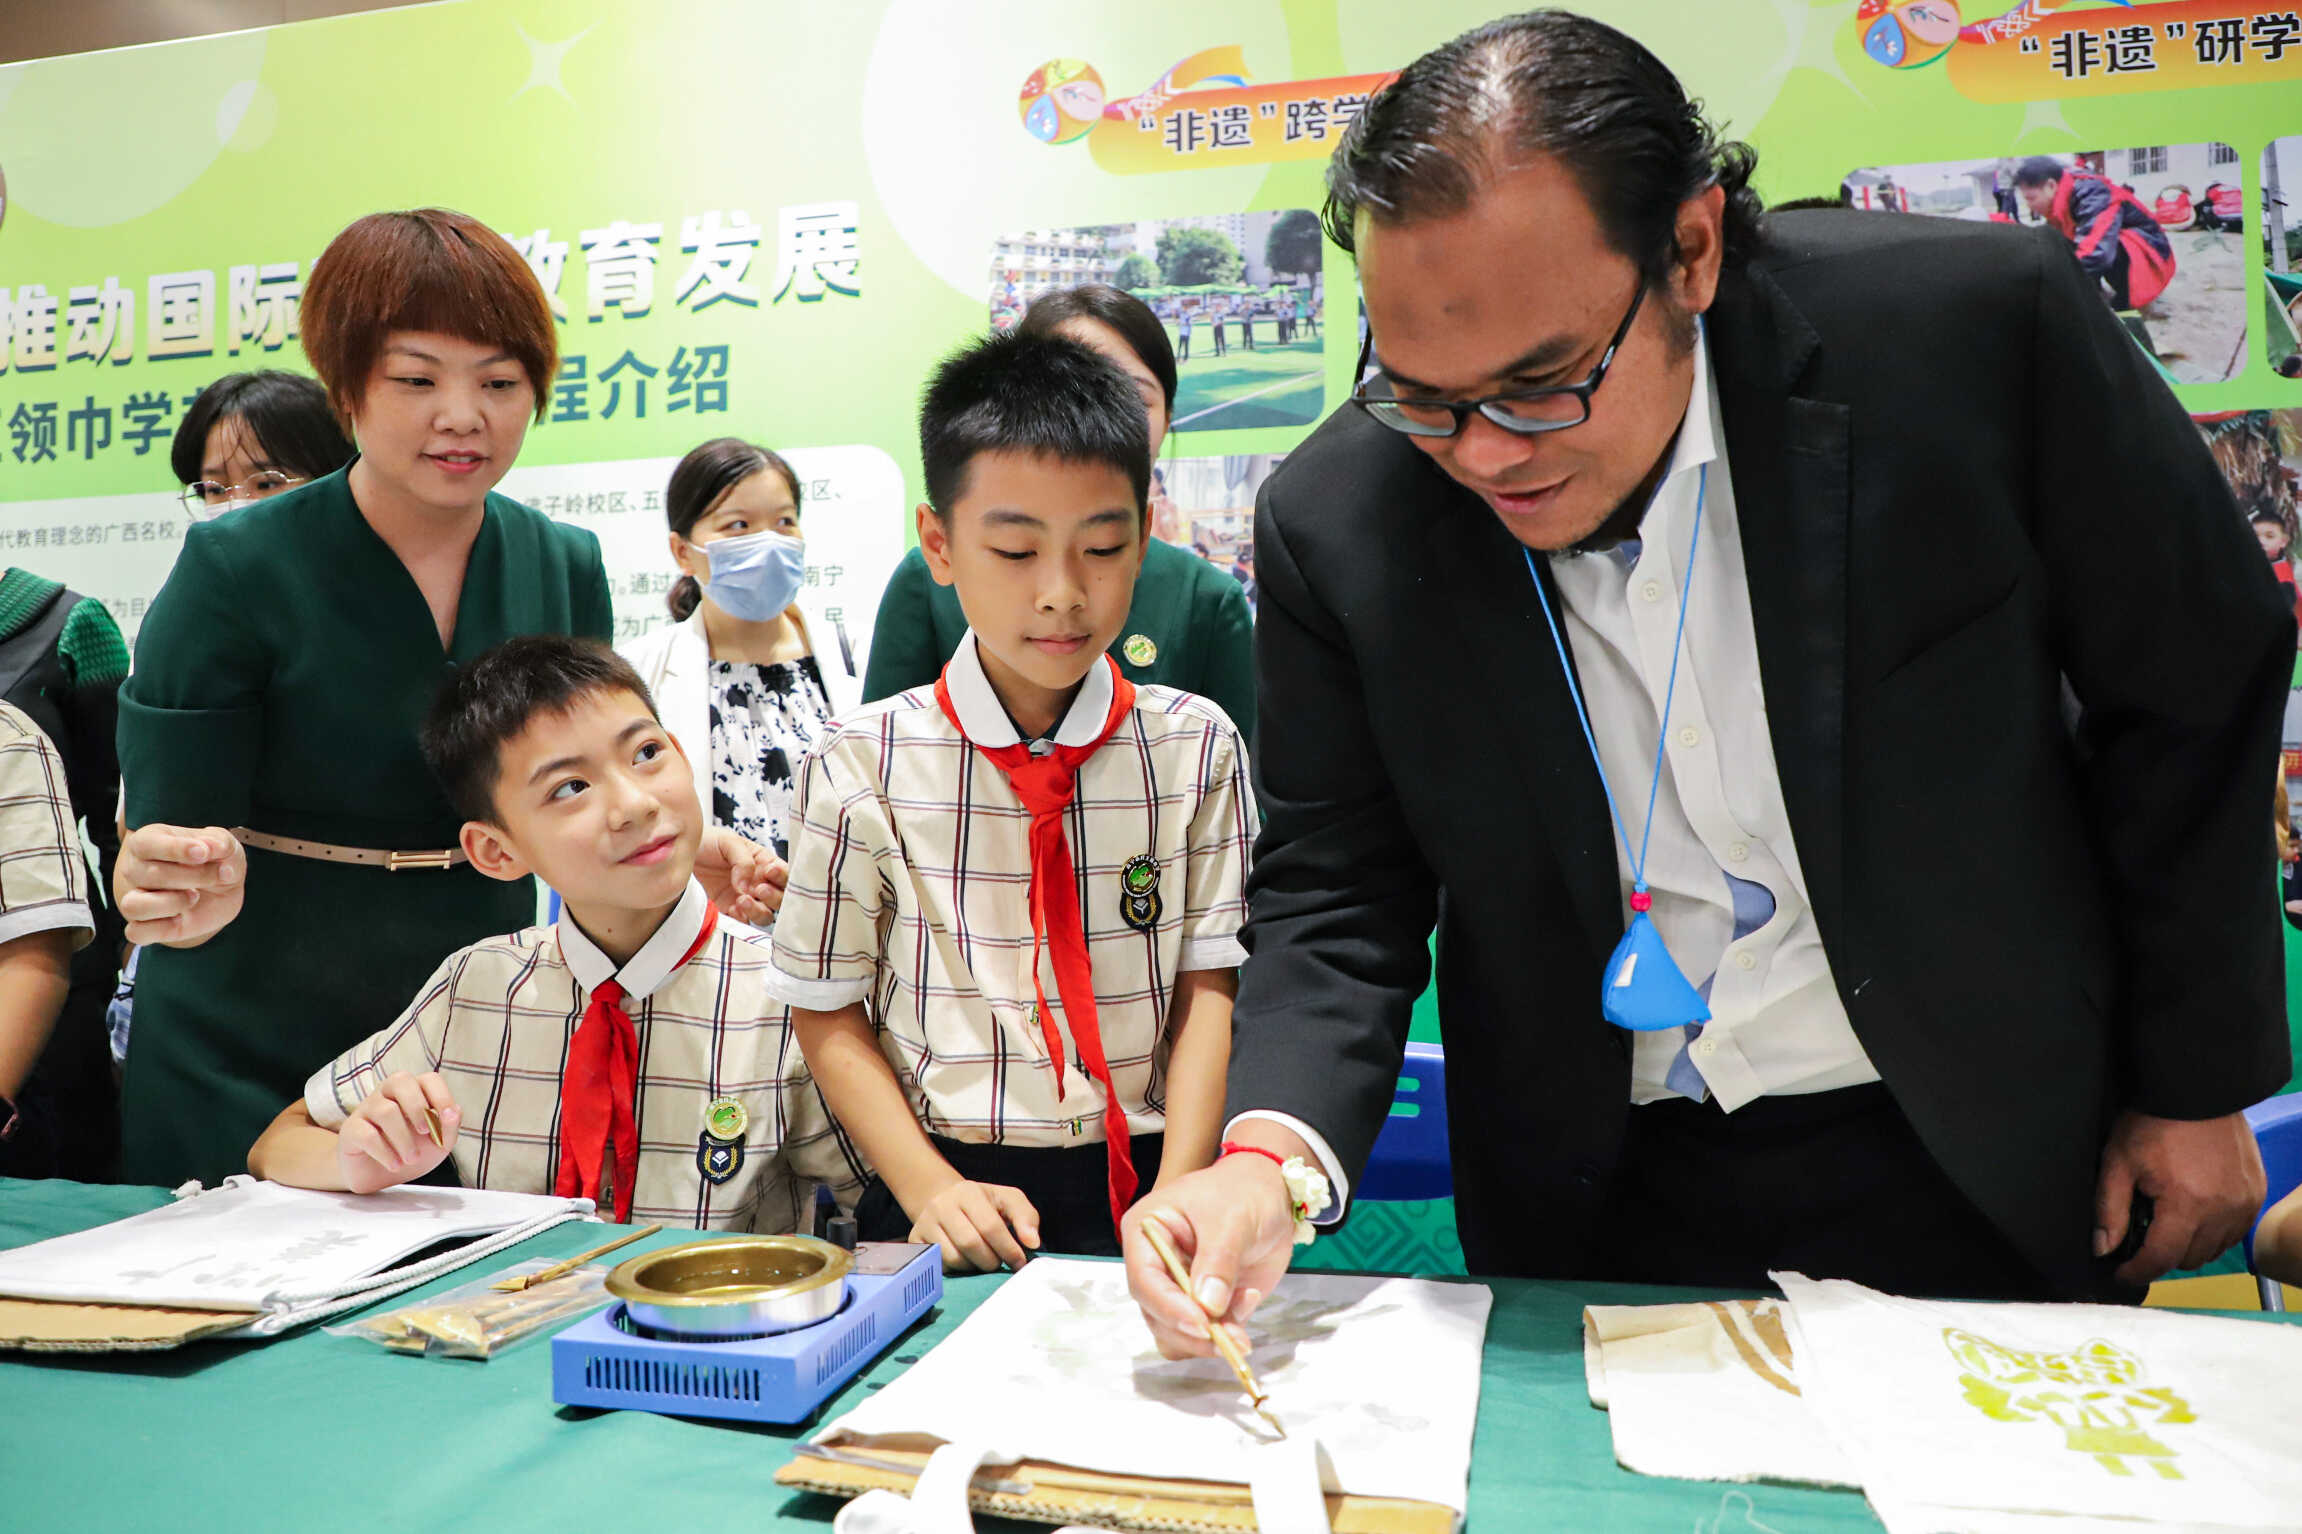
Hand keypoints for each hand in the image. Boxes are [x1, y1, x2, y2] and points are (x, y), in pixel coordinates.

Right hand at [116, 825, 246, 947]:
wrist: (223, 890)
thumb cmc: (217, 860)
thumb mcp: (225, 845)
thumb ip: (218, 842)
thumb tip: (210, 848)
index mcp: (148, 841)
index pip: (147, 843)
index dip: (175, 849)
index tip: (203, 853)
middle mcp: (135, 868)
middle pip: (149, 875)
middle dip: (192, 876)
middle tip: (218, 875)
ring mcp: (136, 898)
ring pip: (132, 906)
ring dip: (171, 903)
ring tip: (195, 897)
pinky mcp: (144, 925)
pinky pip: (136, 933)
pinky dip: (160, 929)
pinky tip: (181, 919)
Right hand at [336, 1072, 459, 1193]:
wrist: (379, 1177)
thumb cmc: (412, 1152)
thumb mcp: (438, 1144)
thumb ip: (450, 1127)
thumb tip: (455, 1111)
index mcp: (413, 1092)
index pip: (429, 1079)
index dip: (441, 1095)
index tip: (449, 1119)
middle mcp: (387, 1094)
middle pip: (400, 1080)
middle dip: (418, 1108)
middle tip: (426, 1133)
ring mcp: (366, 1109)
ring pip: (385, 1110)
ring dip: (403, 1139)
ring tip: (411, 1159)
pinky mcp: (351, 1130)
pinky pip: (366, 1134)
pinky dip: (385, 1152)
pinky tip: (395, 1164)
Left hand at [694, 827, 786, 925]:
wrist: (681, 855)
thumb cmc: (707, 843)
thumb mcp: (728, 842)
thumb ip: (743, 861)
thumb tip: (747, 885)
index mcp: (764, 863)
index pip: (785, 875)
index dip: (783, 876)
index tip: (770, 871)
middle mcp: (758, 883)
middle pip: (780, 899)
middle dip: (774, 897)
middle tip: (759, 888)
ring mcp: (745, 899)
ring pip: (765, 915)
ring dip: (758, 910)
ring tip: (742, 899)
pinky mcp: (729, 911)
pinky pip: (743, 922)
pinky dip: (741, 918)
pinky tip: (732, 908)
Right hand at [909, 1177, 1040, 1271]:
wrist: (945, 1200)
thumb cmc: (983, 1204)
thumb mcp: (1008, 1200)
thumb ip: (1026, 1217)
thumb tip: (1032, 1243)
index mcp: (968, 1192)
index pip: (990, 1226)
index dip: (1008, 1249)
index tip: (1019, 1263)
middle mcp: (942, 1205)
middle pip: (971, 1244)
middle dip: (991, 1261)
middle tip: (999, 1264)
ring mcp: (925, 1223)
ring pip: (954, 1258)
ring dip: (974, 1267)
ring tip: (982, 1261)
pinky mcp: (915, 1240)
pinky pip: (940, 1265)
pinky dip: (957, 1269)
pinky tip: (965, 1261)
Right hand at [1125, 1152, 1298, 1359]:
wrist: (1271, 1196)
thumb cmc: (1244, 1193)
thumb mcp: (1232, 1219)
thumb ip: (1219, 1261)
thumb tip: (1208, 1307)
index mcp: (1146, 1232)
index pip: (1144, 1279)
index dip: (1169, 1307)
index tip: (1203, 1324)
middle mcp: (1153, 1265)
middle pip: (1156, 1315)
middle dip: (1195, 1332)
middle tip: (1234, 1338)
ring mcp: (1176, 1289)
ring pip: (1177, 1334)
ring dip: (1212, 1337)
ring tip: (1248, 1302)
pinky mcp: (1201, 1305)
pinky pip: (1203, 1336)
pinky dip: (1225, 1333)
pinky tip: (1248, 1300)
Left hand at [2094, 1108, 2266, 1284]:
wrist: (2196, 1089)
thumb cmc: (2154, 1121)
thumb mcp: (2119, 1162)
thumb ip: (2109, 1210)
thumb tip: (2103, 1247)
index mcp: (2187, 1205)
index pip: (2161, 1258)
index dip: (2137, 1271)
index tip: (2121, 1273)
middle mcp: (2224, 1210)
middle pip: (2189, 1258)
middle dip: (2161, 1254)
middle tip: (2142, 1234)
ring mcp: (2245, 1202)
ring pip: (2214, 1249)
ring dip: (2189, 1244)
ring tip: (2168, 1219)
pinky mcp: (2257, 1192)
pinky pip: (2235, 1230)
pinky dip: (2214, 1230)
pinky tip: (2194, 1211)